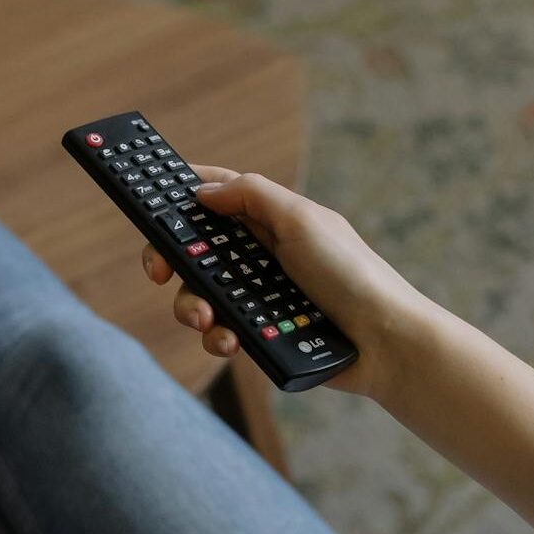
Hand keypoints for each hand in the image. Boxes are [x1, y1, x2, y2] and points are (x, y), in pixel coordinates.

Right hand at [139, 167, 424, 395]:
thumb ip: (251, 197)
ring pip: (202, 296)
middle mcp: (262, 255)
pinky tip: (231, 341)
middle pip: (197, 250)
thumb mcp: (302, 220)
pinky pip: (222, 332)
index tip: (150, 198)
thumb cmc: (351, 274)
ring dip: (192, 306)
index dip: (183, 195)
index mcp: (271, 220)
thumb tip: (203, 191)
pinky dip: (218, 337)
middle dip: (173, 261)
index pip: (218, 196)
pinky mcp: (261, 333)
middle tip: (160, 272)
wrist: (383, 342)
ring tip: (205, 319)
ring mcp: (260, 296)